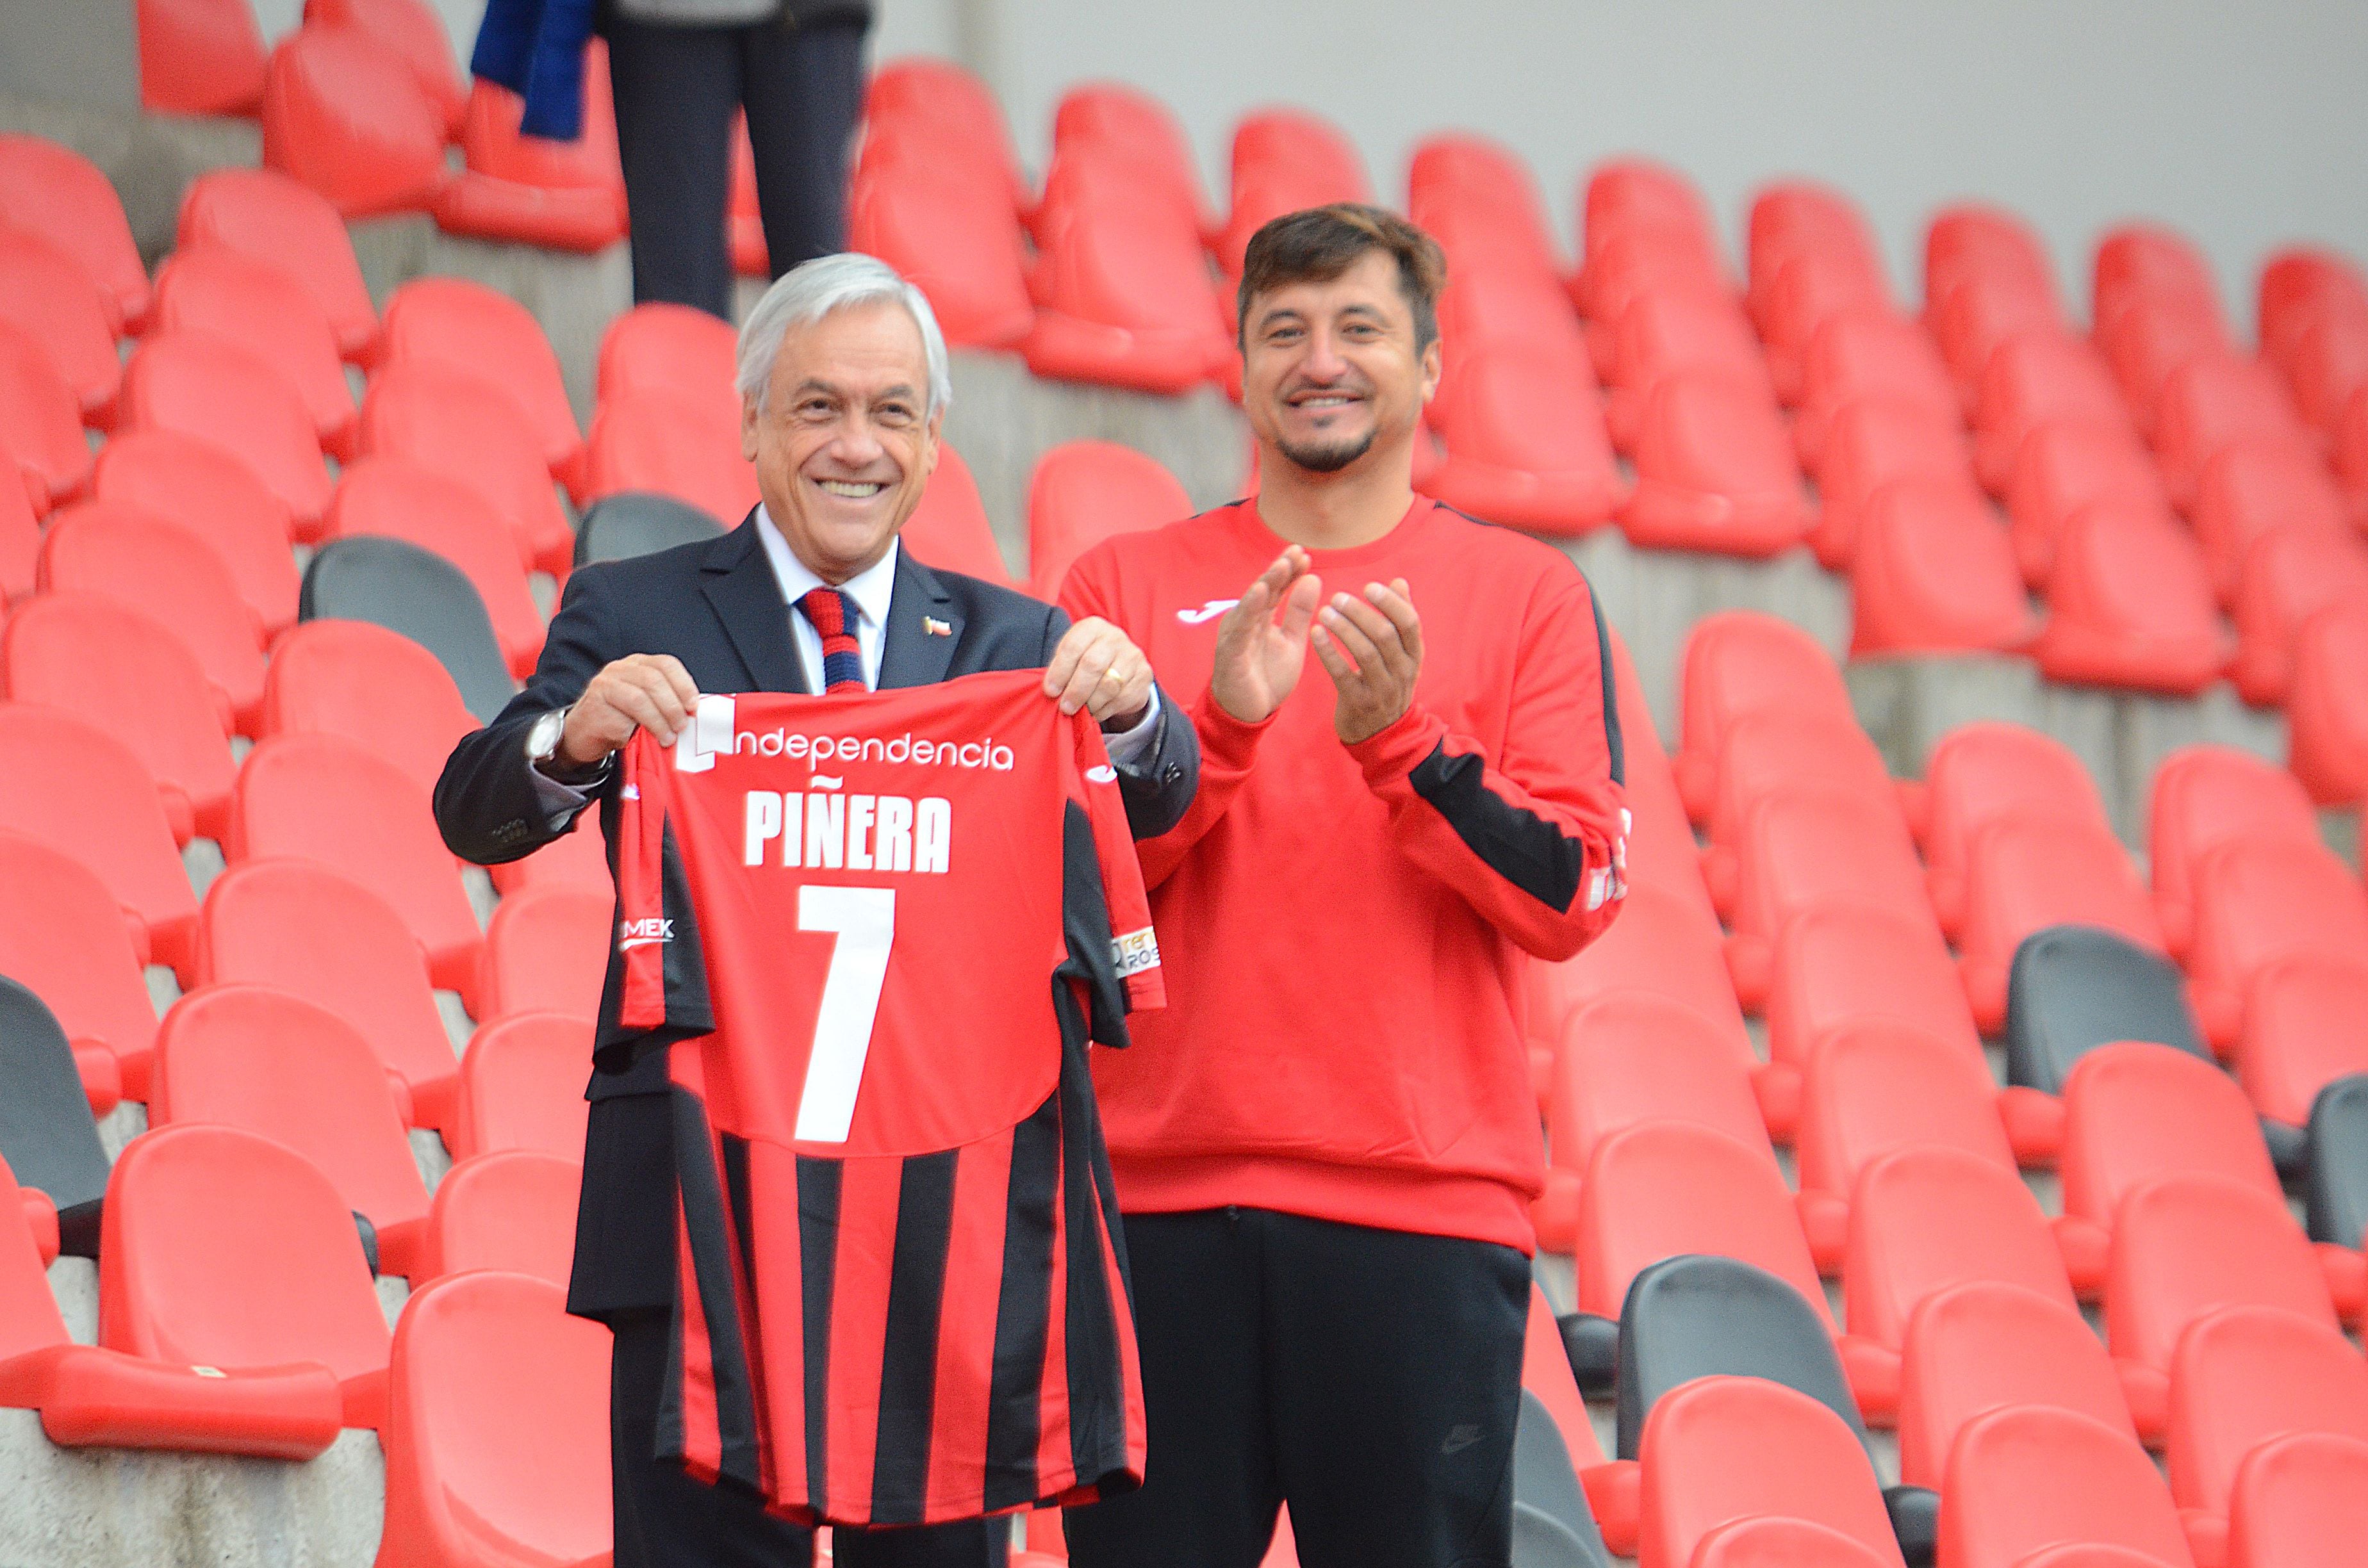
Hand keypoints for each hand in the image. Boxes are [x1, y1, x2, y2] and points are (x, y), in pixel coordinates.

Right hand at [560, 654, 700, 762]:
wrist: (585, 733)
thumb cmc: (621, 719)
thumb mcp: (648, 705)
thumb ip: (667, 702)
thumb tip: (694, 713)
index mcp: (639, 664)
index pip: (666, 664)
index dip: (684, 684)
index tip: (693, 706)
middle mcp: (621, 669)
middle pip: (654, 680)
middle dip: (673, 705)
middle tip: (682, 725)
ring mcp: (606, 683)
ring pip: (640, 697)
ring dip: (660, 720)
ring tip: (669, 737)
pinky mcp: (596, 702)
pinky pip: (625, 715)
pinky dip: (644, 727)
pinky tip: (651, 738)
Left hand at [1044, 616, 1153, 727]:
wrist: (1120, 662)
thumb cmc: (1087, 659)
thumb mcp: (1071, 656)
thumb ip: (1060, 669)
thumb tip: (1052, 692)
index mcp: (1092, 627)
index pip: (1073, 647)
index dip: (1059, 672)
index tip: (1051, 691)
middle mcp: (1114, 637)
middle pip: (1093, 665)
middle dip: (1076, 691)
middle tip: (1066, 707)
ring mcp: (1132, 655)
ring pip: (1109, 685)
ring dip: (1092, 703)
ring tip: (1082, 710)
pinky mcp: (1144, 675)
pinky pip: (1123, 698)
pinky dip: (1106, 709)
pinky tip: (1098, 710)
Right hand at [1209, 545, 1321, 723]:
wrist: (1247, 714)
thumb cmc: (1266, 676)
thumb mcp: (1292, 642)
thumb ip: (1300, 612)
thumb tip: (1314, 577)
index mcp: (1261, 616)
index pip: (1277, 588)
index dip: (1290, 571)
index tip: (1306, 555)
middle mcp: (1246, 619)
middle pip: (1264, 589)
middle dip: (1280, 569)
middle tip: (1297, 552)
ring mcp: (1237, 634)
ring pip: (1252, 603)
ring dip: (1266, 582)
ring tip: (1282, 565)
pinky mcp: (1231, 652)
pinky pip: (1240, 628)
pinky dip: (1249, 608)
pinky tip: (1260, 592)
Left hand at [1310, 579, 1422, 743]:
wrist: (1380, 733)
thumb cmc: (1387, 682)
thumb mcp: (1401, 655)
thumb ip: (1400, 619)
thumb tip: (1399, 582)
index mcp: (1415, 656)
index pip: (1409, 623)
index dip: (1390, 603)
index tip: (1368, 587)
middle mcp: (1403, 672)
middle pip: (1384, 635)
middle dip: (1359, 613)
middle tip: (1337, 597)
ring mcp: (1382, 689)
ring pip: (1364, 652)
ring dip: (1343, 628)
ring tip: (1324, 612)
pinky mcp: (1358, 702)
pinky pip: (1342, 673)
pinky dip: (1328, 652)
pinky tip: (1315, 633)